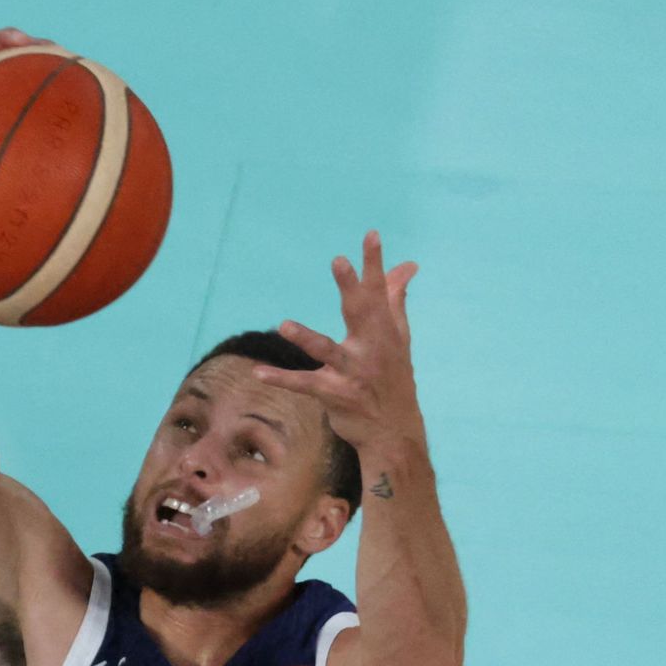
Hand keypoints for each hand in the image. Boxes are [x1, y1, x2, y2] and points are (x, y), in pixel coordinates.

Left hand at [242, 232, 427, 458]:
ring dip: (305, 338)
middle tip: (338, 261)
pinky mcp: (334, 394)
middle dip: (350, 287)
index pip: (379, 291)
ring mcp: (352, 372)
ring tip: (283, 325)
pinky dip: (281, 379)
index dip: (374, 264)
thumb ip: (396, 300)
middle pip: (359, 312)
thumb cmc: (393, 376)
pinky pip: (304, 385)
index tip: (371, 235)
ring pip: (326, 351)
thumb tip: (407, 266)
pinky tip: (258, 372)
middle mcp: (371, 348)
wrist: (394, 430)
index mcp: (385, 331)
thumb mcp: (399, 338)